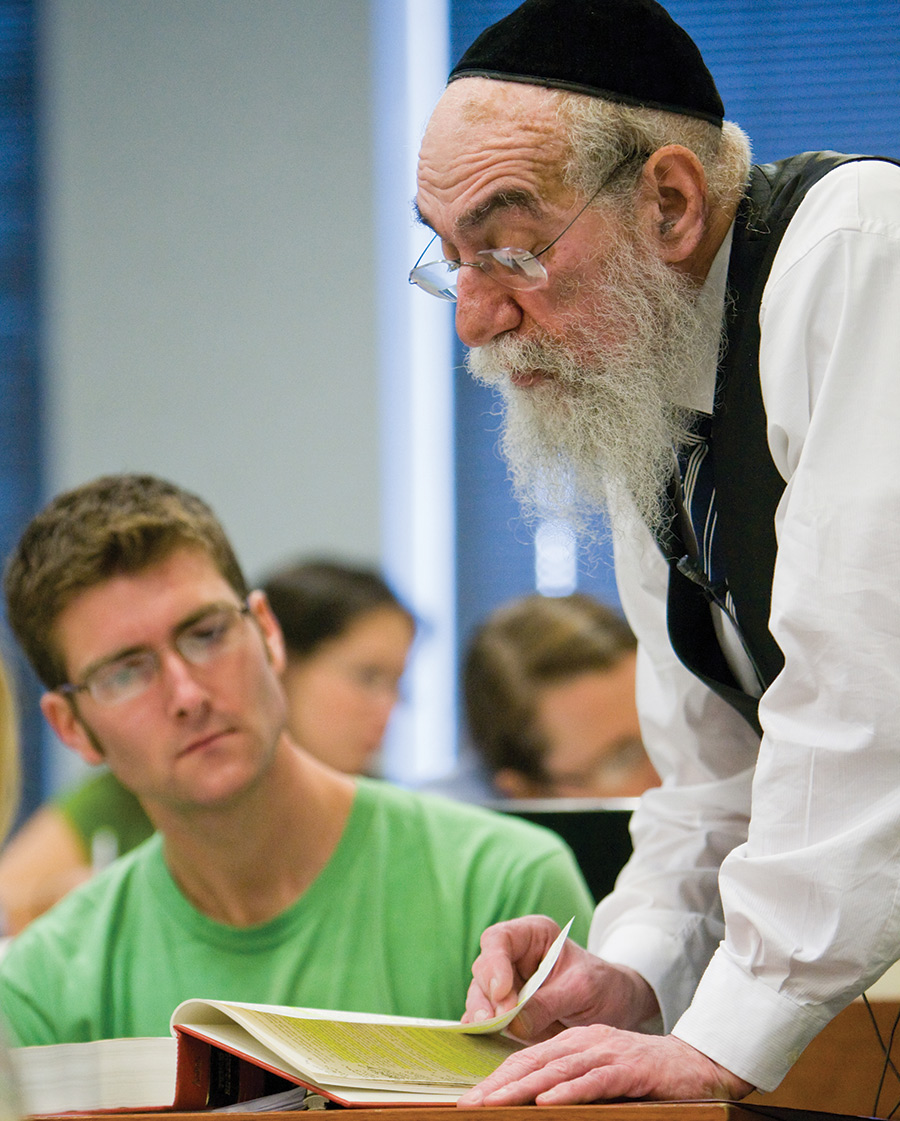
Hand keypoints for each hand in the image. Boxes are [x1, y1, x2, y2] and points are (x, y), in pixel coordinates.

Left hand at [456, 1028, 753, 1106]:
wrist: (698, 1065)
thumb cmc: (645, 1076)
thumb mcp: (601, 1074)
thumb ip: (571, 1081)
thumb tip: (535, 1102)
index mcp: (575, 1042)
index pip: (528, 1058)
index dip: (498, 1077)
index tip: (471, 1097)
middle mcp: (586, 1041)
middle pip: (534, 1061)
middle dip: (499, 1083)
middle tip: (469, 1103)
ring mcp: (607, 1052)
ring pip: (557, 1069)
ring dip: (523, 1088)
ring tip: (495, 1102)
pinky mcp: (630, 1069)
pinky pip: (594, 1080)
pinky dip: (569, 1091)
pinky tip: (548, 1101)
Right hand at [462, 916, 657, 1040]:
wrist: (616, 1009)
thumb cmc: (603, 987)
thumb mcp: (582, 990)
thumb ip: (549, 1003)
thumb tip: (514, 1024)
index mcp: (534, 935)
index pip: (500, 939)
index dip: (494, 963)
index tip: (503, 992)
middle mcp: (514, 957)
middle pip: (484, 969)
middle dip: (488, 995)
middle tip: (499, 1020)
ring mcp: (508, 986)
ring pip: (480, 996)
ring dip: (483, 1015)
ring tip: (490, 1031)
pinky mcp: (506, 1013)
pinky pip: (488, 1019)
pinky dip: (484, 1030)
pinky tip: (483, 1038)